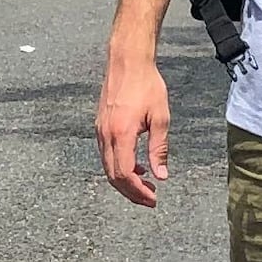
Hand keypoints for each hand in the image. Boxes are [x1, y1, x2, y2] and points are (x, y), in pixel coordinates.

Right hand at [97, 51, 171, 207]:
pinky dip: (119, 166)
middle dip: (131, 192)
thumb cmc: (146, 85)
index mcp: (121, 134)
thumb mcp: (161, 118)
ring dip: (125, 181)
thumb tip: (161, 175)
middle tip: (150, 199)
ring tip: (146, 185)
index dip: (138, 191)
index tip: (153, 198)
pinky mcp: (100, 126)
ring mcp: (100, 131)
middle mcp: (106, 135)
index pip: (125, 174)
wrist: (127, 62)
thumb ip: (159, 149)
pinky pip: (106, 155)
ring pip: (108, 167)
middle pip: (113, 176)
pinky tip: (136, 166)